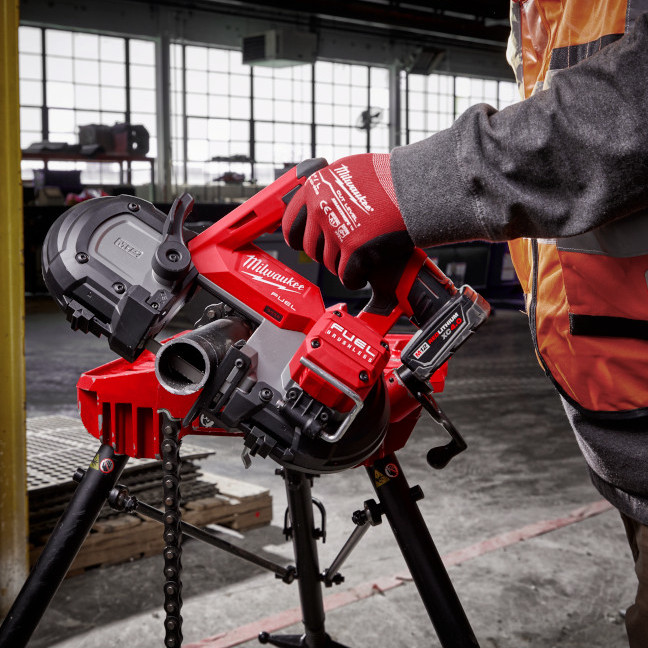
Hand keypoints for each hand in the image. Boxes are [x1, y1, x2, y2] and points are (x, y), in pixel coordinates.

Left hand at [282, 153, 413, 289]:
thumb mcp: (347, 171)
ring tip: (359, 259)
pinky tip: (363, 275)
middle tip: (342, 252)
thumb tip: (312, 203)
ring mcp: (336, 230)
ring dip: (343, 265)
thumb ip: (327, 189)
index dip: (300, 239)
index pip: (292, 225)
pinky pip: (346, 276)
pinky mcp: (355, 250)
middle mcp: (320, 209)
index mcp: (314, 189)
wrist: (416, 187)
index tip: (306, 245)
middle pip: (311, 248)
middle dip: (325, 253)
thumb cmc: (389, 178)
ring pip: (329, 263)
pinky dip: (354, 279)